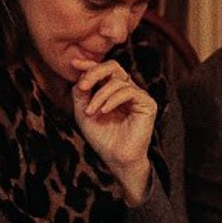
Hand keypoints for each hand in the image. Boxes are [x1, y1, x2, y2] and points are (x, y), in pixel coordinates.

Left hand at [70, 56, 157, 205]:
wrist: (116, 158)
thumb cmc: (101, 137)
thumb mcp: (84, 111)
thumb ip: (81, 92)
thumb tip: (80, 75)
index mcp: (113, 90)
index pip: (103, 70)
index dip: (89, 64)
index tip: (73, 64)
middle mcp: (127, 89)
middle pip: (113, 67)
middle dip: (95, 72)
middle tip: (83, 85)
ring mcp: (138, 96)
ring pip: (118, 81)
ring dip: (100, 95)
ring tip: (91, 111)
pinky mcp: (148, 104)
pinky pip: (130, 91)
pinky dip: (113, 100)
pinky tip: (104, 111)